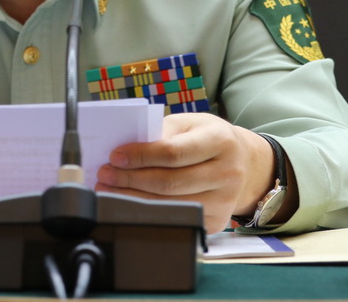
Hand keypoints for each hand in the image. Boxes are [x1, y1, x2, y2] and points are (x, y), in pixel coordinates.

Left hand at [95, 112, 279, 233]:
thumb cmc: (206, 137)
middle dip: (131, 180)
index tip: (115, 156)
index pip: (173, 152)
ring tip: (109, 189)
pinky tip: (129, 203)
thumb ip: (161, 132)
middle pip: (170, 183)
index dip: (141, 156)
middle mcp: (227, 173)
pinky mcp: (216, 222)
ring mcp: (224, 202)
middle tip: (104, 174)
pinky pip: (177, 219)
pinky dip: (149, 212)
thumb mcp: (189, 124)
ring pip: (171, 205)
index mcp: (220, 141)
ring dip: (133, 198)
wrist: (242, 162)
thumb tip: (126, 147)